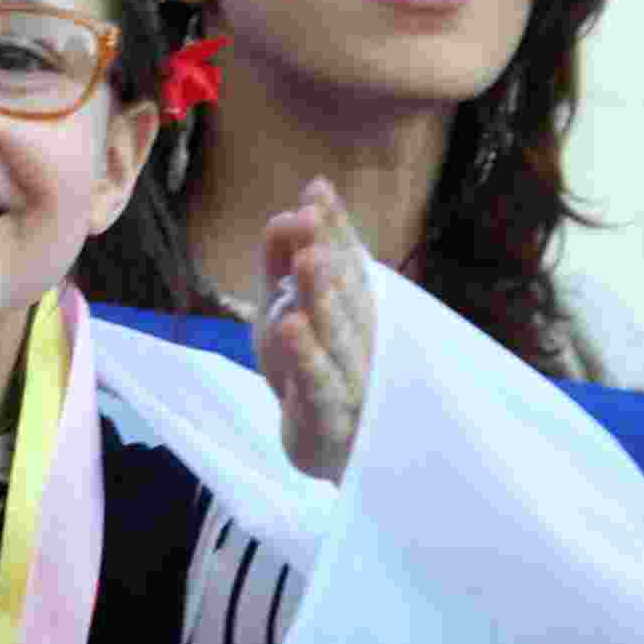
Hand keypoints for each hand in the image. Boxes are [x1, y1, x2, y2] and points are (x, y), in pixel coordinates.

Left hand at [253, 177, 373, 483]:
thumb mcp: (281, 309)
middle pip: (345, 295)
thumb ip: (281, 262)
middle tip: (310, 219)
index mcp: (356, 308)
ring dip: (323, 298)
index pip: (348, 261)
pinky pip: (319, 386)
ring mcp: (351, 381)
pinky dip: (307, 357)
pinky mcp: (330, 420)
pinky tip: (292, 327)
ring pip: (338, 337)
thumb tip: (289, 211)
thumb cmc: (308, 371)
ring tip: (308, 261)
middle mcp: (362, 340)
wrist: (329, 453)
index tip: (316, 190)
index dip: (334, 227)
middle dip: (328, 254)